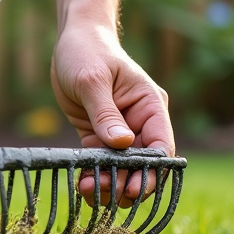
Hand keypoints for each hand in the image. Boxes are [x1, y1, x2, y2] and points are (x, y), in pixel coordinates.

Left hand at [51, 19, 173, 208]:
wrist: (73, 39)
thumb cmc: (86, 51)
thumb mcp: (92, 81)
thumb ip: (106, 114)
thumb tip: (122, 145)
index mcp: (150, 105)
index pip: (160, 146)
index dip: (151, 171)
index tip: (133, 187)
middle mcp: (140, 121)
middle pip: (142, 163)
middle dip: (126, 182)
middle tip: (104, 194)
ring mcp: (121, 130)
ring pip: (122, 168)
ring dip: (109, 183)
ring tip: (88, 190)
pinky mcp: (100, 134)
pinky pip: (102, 162)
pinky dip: (95, 175)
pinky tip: (82, 184)